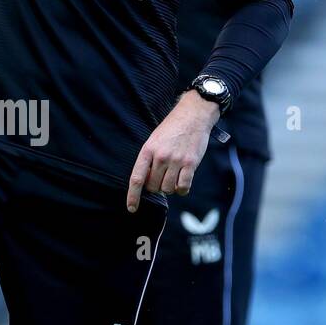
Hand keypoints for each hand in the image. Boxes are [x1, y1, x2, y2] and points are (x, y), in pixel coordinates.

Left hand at [126, 90, 219, 210]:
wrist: (193, 116)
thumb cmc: (172, 130)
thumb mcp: (154, 140)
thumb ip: (150, 160)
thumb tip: (148, 183)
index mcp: (148, 150)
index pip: (137, 178)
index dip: (133, 196)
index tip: (132, 208)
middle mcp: (161, 156)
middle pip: (153, 186)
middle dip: (156, 187)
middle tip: (162, 177)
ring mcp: (176, 160)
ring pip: (168, 189)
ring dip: (170, 188)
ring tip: (173, 176)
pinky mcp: (190, 163)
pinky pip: (183, 187)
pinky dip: (182, 189)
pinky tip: (182, 182)